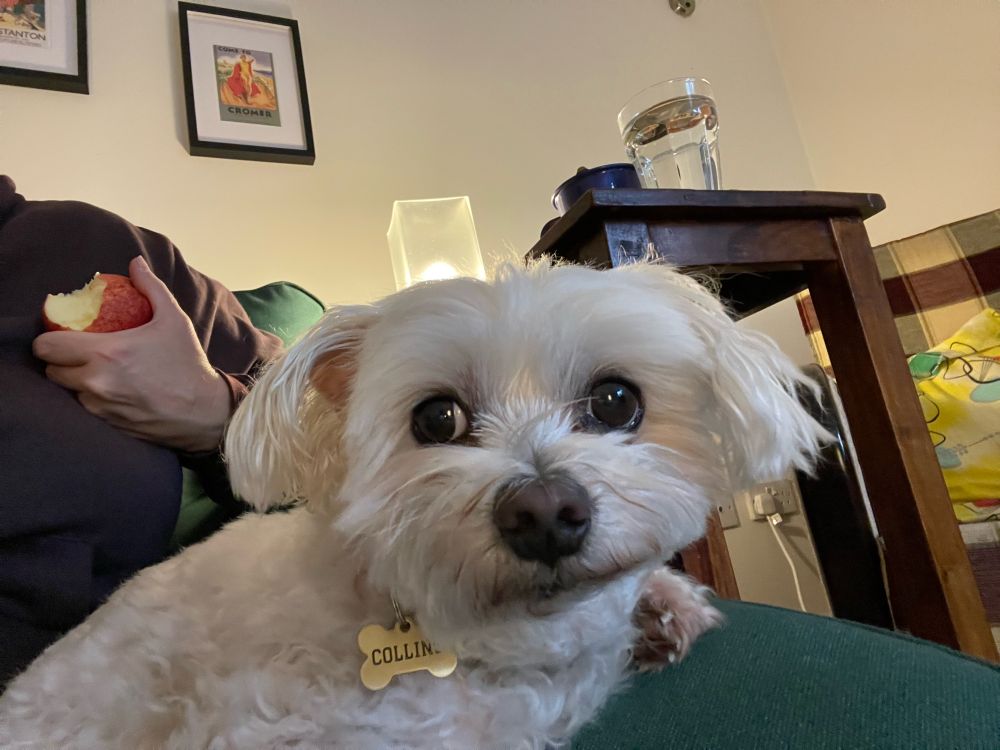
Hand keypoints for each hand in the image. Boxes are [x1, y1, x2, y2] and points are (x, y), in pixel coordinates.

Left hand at [33, 256, 231, 452]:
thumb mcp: (174, 320)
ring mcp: (101, 406)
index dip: (49, 339)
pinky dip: (93, 399)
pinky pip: (86, 409)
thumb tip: (135, 263)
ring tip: (97, 372)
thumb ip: (151, 288)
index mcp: (107, 353)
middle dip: (60, 361)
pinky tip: (112, 390)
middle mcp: (97, 382)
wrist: (205, 411)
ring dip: (76, 381)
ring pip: (68, 392)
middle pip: (51, 371)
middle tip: (78, 353)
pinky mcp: (108, 424)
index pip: (47, 347)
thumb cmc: (188, 363)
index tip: (62, 335)